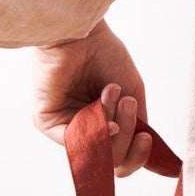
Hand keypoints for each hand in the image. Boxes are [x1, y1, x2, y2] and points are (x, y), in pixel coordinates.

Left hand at [30, 19, 153, 176]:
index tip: (146, 138)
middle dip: (127, 134)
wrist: (83, 35)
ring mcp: (66, 128)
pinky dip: (94, 132)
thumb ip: (138, 125)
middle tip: (125, 102)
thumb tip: (144, 154)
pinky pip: (74, 142)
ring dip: (113, 124)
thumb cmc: (106, 56)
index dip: (137, 156)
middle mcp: (85, 131)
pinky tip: (105, 118)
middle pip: (110, 161)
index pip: (121, 160)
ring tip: (111, 92)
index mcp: (105, 126)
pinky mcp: (48, 122)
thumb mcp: (132, 95)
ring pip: (95, 153)